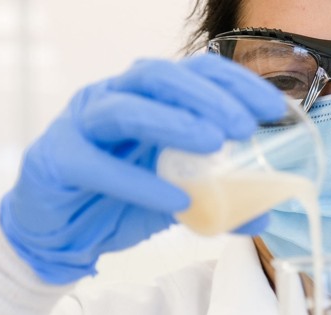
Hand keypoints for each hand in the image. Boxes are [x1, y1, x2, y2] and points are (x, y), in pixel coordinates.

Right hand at [0, 55, 285, 284]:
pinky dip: (139, 182)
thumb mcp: (178, 197)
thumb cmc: (120, 201)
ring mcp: (80, 123)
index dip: (234, 83)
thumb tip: (266, 211)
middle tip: (244, 126)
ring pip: (124, 108)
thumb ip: (219, 200)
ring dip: (174, 122)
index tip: (273, 108)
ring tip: (215, 143)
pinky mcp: (57, 158)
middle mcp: (112, 97)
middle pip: (159, 76)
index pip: (193, 71)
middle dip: (207, 96)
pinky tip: (176, 199)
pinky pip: (96, 164)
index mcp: (146, 97)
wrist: (60, 236)